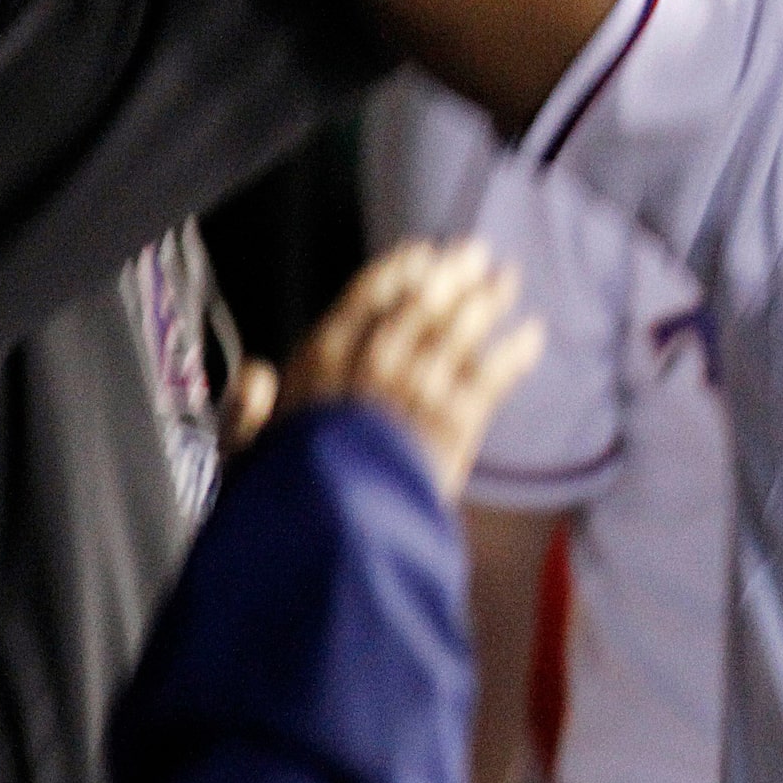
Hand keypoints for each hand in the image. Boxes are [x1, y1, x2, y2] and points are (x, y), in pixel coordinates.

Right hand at [259, 240, 543, 501]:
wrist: (335, 530)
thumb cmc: (287, 494)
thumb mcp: (249, 452)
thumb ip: (250, 410)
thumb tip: (255, 373)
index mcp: (322, 360)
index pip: (365, 299)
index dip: (397, 272)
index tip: (421, 253)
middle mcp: (374, 361)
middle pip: (422, 304)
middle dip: (452, 274)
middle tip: (476, 251)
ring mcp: (418, 386)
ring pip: (459, 329)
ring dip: (487, 300)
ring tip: (507, 281)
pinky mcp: (456, 418)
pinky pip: (492, 374)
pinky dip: (516, 351)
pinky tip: (533, 333)